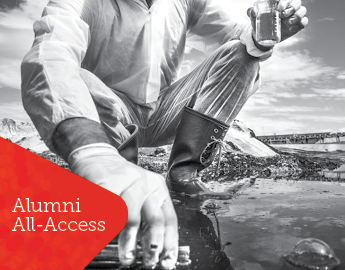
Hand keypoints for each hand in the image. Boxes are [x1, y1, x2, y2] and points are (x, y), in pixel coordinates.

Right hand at [68, 143, 177, 268]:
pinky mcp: (108, 183)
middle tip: (149, 262)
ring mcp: (128, 182)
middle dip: (153, 245)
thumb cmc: (120, 181)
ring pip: (132, 218)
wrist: (98, 157)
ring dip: (129, 242)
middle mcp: (146, 184)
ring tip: (127, 257)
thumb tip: (154, 249)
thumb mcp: (141, 196)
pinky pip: (109, 212)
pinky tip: (104, 239)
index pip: (169, 218)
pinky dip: (106, 229)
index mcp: (158, 189)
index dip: (170, 242)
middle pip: (155, 219)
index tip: (167, 261)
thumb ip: (148, 218)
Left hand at [247, 0, 307, 43]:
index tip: (279, 8)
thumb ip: (251, 12)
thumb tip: (253, 10)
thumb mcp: (254, 17)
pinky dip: (300, 24)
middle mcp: (289, 7)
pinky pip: (304, 21)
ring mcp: (294, 16)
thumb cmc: (260, 23)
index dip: (285, 1)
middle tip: (282, 16)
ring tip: (287, 22)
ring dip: (297, 16)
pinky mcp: (297, 25)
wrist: (263, 37)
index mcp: (280, 2)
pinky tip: (291, 28)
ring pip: (303, 10)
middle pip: (297, 2)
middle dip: (292, 8)